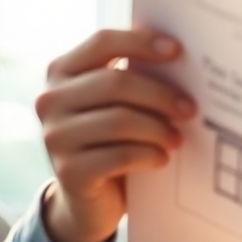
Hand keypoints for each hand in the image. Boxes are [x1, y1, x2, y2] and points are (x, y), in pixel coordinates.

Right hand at [34, 29, 196, 241]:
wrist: (88, 199)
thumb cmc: (111, 139)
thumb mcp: (116, 104)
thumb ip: (133, 78)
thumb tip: (180, 56)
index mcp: (62, 71)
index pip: (102, 42)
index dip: (141, 42)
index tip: (177, 51)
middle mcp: (50, 100)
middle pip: (116, 83)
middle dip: (161, 95)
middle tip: (190, 109)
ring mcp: (55, 136)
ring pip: (120, 120)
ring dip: (159, 130)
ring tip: (177, 139)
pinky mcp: (68, 171)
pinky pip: (120, 155)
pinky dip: (149, 155)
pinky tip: (162, 158)